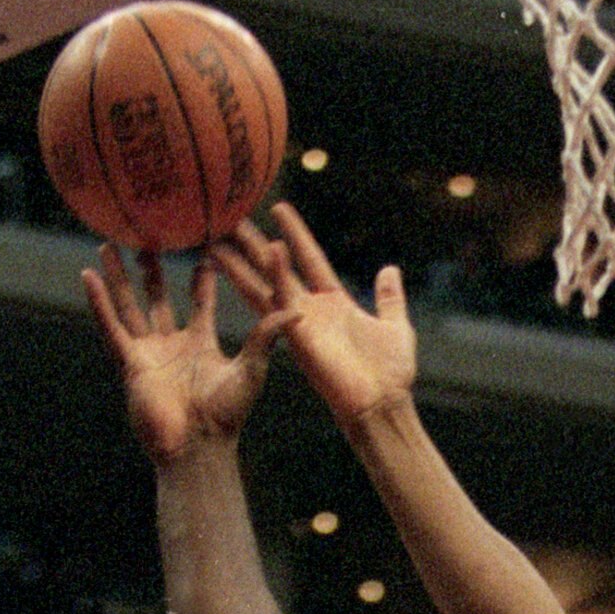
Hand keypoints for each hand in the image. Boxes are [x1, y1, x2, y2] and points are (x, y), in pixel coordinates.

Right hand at [82, 246, 278, 468]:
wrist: (198, 447)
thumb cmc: (227, 416)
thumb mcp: (252, 368)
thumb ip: (267, 336)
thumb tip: (297, 310)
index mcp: (201, 343)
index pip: (200, 301)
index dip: (201, 276)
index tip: (203, 244)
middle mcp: (172, 345)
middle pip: (159, 298)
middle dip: (153, 270)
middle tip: (149, 236)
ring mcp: (149, 353)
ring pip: (129, 306)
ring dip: (119, 277)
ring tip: (108, 244)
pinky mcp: (130, 364)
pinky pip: (111, 327)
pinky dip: (99, 303)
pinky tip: (88, 276)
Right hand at [214, 210, 416, 432]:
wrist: (383, 405)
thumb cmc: (390, 375)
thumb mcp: (395, 326)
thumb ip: (389, 298)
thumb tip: (390, 270)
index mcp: (333, 303)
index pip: (310, 258)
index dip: (296, 233)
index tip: (278, 208)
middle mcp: (311, 310)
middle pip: (276, 268)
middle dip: (252, 245)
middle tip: (229, 220)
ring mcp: (302, 323)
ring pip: (267, 283)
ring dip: (244, 261)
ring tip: (220, 237)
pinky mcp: (300, 336)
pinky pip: (285, 300)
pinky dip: (279, 275)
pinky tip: (271, 249)